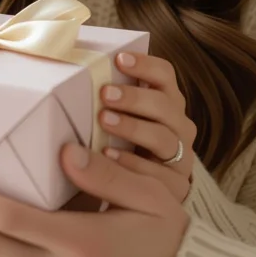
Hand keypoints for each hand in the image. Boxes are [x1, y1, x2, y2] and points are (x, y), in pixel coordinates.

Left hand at [99, 52, 195, 202]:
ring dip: (134, 128)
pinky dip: (132, 163)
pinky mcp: (176, 185)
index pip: (165, 76)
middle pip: (166, 106)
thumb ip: (111, 98)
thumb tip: (74, 69)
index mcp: (168, 103)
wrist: (138, 196)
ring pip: (165, 139)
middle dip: (135, 98)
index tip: (119, 60)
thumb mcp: (122, 119)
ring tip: (104, 121)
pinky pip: (157, 173)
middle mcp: (179, 127)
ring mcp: (181, 157)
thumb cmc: (122, 145)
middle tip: (104, 94)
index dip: (145, 65)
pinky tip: (108, 155)